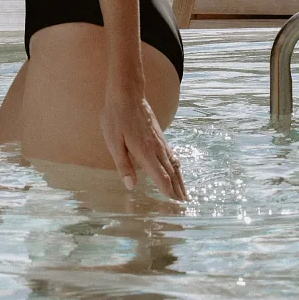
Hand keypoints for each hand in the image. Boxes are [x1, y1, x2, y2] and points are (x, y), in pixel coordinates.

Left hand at [101, 82, 185, 200]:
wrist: (127, 93)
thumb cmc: (116, 117)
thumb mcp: (113, 142)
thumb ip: (123, 165)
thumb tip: (131, 186)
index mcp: (146, 153)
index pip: (161, 177)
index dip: (168, 191)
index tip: (174, 205)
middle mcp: (157, 149)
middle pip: (172, 173)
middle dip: (178, 190)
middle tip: (184, 205)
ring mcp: (160, 142)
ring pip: (174, 164)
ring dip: (180, 180)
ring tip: (184, 193)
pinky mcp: (160, 136)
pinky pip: (172, 155)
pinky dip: (177, 167)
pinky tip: (178, 170)